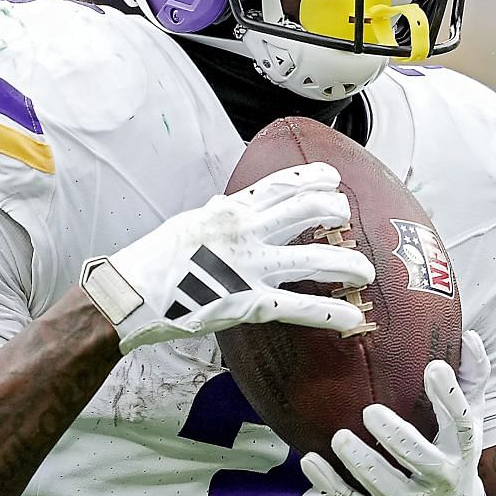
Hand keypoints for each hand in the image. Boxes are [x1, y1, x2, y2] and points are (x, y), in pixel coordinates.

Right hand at [79, 163, 375, 352]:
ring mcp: (247, 267)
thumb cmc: (153, 260)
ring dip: (346, 264)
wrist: (129, 295)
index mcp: (228, 210)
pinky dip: (329, 314)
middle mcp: (243, 232)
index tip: (333, 177)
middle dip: (335, 212)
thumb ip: (214, 214)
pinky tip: (350, 319)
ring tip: (365, 271)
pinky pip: (299, 307)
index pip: (279, 185)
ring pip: (311, 259)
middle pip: (304, 212)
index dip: (312, 178)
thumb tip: (225, 201)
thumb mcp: (187, 224)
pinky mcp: (248, 303)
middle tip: (349, 219)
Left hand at [301, 333, 495, 495]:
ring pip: (385, 487)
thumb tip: (470, 336)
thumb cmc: (454, 450)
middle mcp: (439, 477)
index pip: (463, 423)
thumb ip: (473, 376)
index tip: (433, 368)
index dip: (450, 396)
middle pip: (421, 460)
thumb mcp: (472, 416)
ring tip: (340, 438)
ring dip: (361, 463)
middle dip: (396, 438)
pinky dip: (329, 484)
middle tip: (370, 412)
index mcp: (462, 448)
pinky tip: (311, 460)